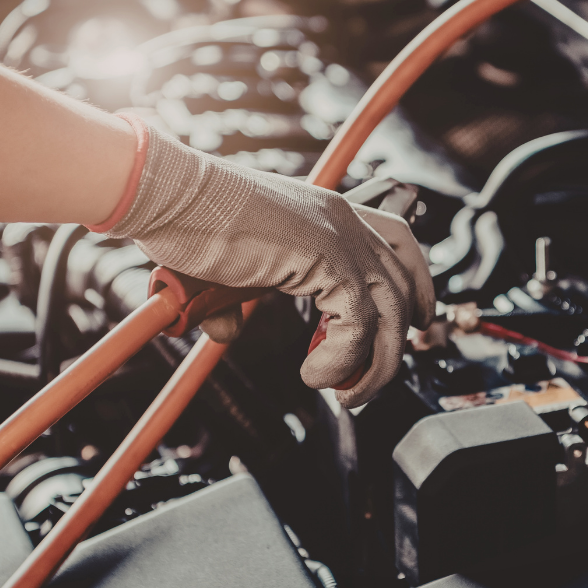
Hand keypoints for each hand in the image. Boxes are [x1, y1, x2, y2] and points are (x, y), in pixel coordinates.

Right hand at [101, 124, 434, 406]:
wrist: (169, 195)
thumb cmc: (185, 220)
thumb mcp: (223, 269)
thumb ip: (236, 300)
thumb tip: (227, 329)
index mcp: (328, 211)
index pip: (399, 244)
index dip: (417, 287)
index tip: (417, 324)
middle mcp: (343, 220)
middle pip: (405, 286)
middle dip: (398, 342)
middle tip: (367, 381)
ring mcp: (340, 238)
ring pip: (391, 314)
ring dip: (372, 366)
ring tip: (342, 392)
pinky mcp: (328, 259)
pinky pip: (359, 326)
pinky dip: (342, 361)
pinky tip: (314, 375)